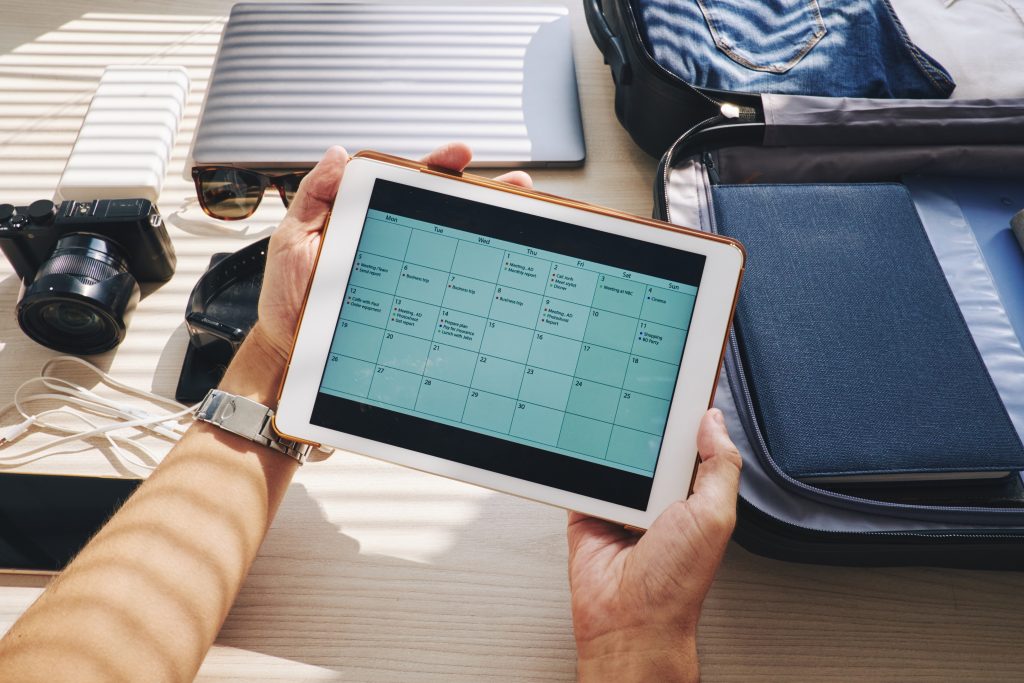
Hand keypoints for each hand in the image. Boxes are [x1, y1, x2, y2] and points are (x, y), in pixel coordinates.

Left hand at [249, 143, 532, 366]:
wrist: (295, 351)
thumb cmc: (291, 298)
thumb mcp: (292, 239)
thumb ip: (314, 196)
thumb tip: (337, 155)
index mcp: (367, 216)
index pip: (408, 182)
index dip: (438, 165)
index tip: (461, 154)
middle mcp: (395, 240)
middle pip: (444, 208)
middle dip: (482, 191)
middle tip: (512, 184)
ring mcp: (410, 272)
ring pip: (455, 242)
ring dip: (490, 225)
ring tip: (519, 211)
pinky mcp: (416, 303)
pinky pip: (449, 285)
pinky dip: (477, 273)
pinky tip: (497, 262)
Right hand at [567, 409, 741, 681]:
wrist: (628, 622)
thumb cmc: (676, 585)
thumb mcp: (714, 517)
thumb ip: (719, 466)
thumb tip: (713, 420)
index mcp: (694, 493)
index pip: (693, 441)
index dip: (689, 412)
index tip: (682, 379)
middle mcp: (659, 496)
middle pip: (649, 442)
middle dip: (644, 422)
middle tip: (638, 399)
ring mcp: (623, 503)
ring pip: (614, 454)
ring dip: (608, 442)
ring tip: (606, 422)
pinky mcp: (588, 511)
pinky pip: (580, 477)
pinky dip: (575, 465)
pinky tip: (578, 450)